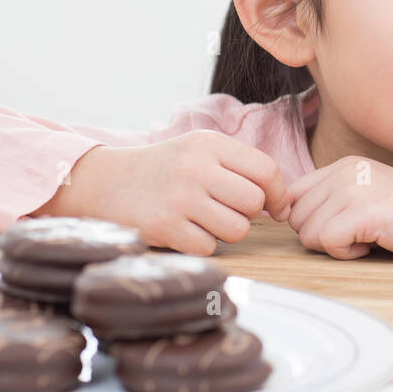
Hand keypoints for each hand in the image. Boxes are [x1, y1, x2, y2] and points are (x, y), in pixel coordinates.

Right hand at [34, 130, 289, 254]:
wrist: (106, 181)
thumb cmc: (166, 169)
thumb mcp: (201, 151)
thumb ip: (243, 167)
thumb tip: (286, 203)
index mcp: (210, 144)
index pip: (266, 170)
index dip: (278, 194)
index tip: (275, 206)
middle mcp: (196, 168)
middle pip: (254, 202)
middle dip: (247, 212)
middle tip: (224, 209)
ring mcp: (180, 198)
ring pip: (237, 229)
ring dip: (226, 231)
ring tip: (204, 219)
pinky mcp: (164, 227)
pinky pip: (209, 247)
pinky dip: (201, 244)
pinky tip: (184, 230)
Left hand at [283, 156, 392, 261]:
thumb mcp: (369, 197)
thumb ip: (333, 201)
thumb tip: (286, 218)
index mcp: (344, 165)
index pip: (293, 196)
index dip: (307, 222)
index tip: (336, 232)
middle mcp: (345, 171)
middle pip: (296, 219)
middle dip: (323, 237)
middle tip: (361, 235)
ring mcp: (354, 188)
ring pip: (308, 234)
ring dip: (337, 247)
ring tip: (371, 238)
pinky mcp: (365, 211)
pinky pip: (327, 243)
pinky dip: (348, 254)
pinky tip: (375, 244)